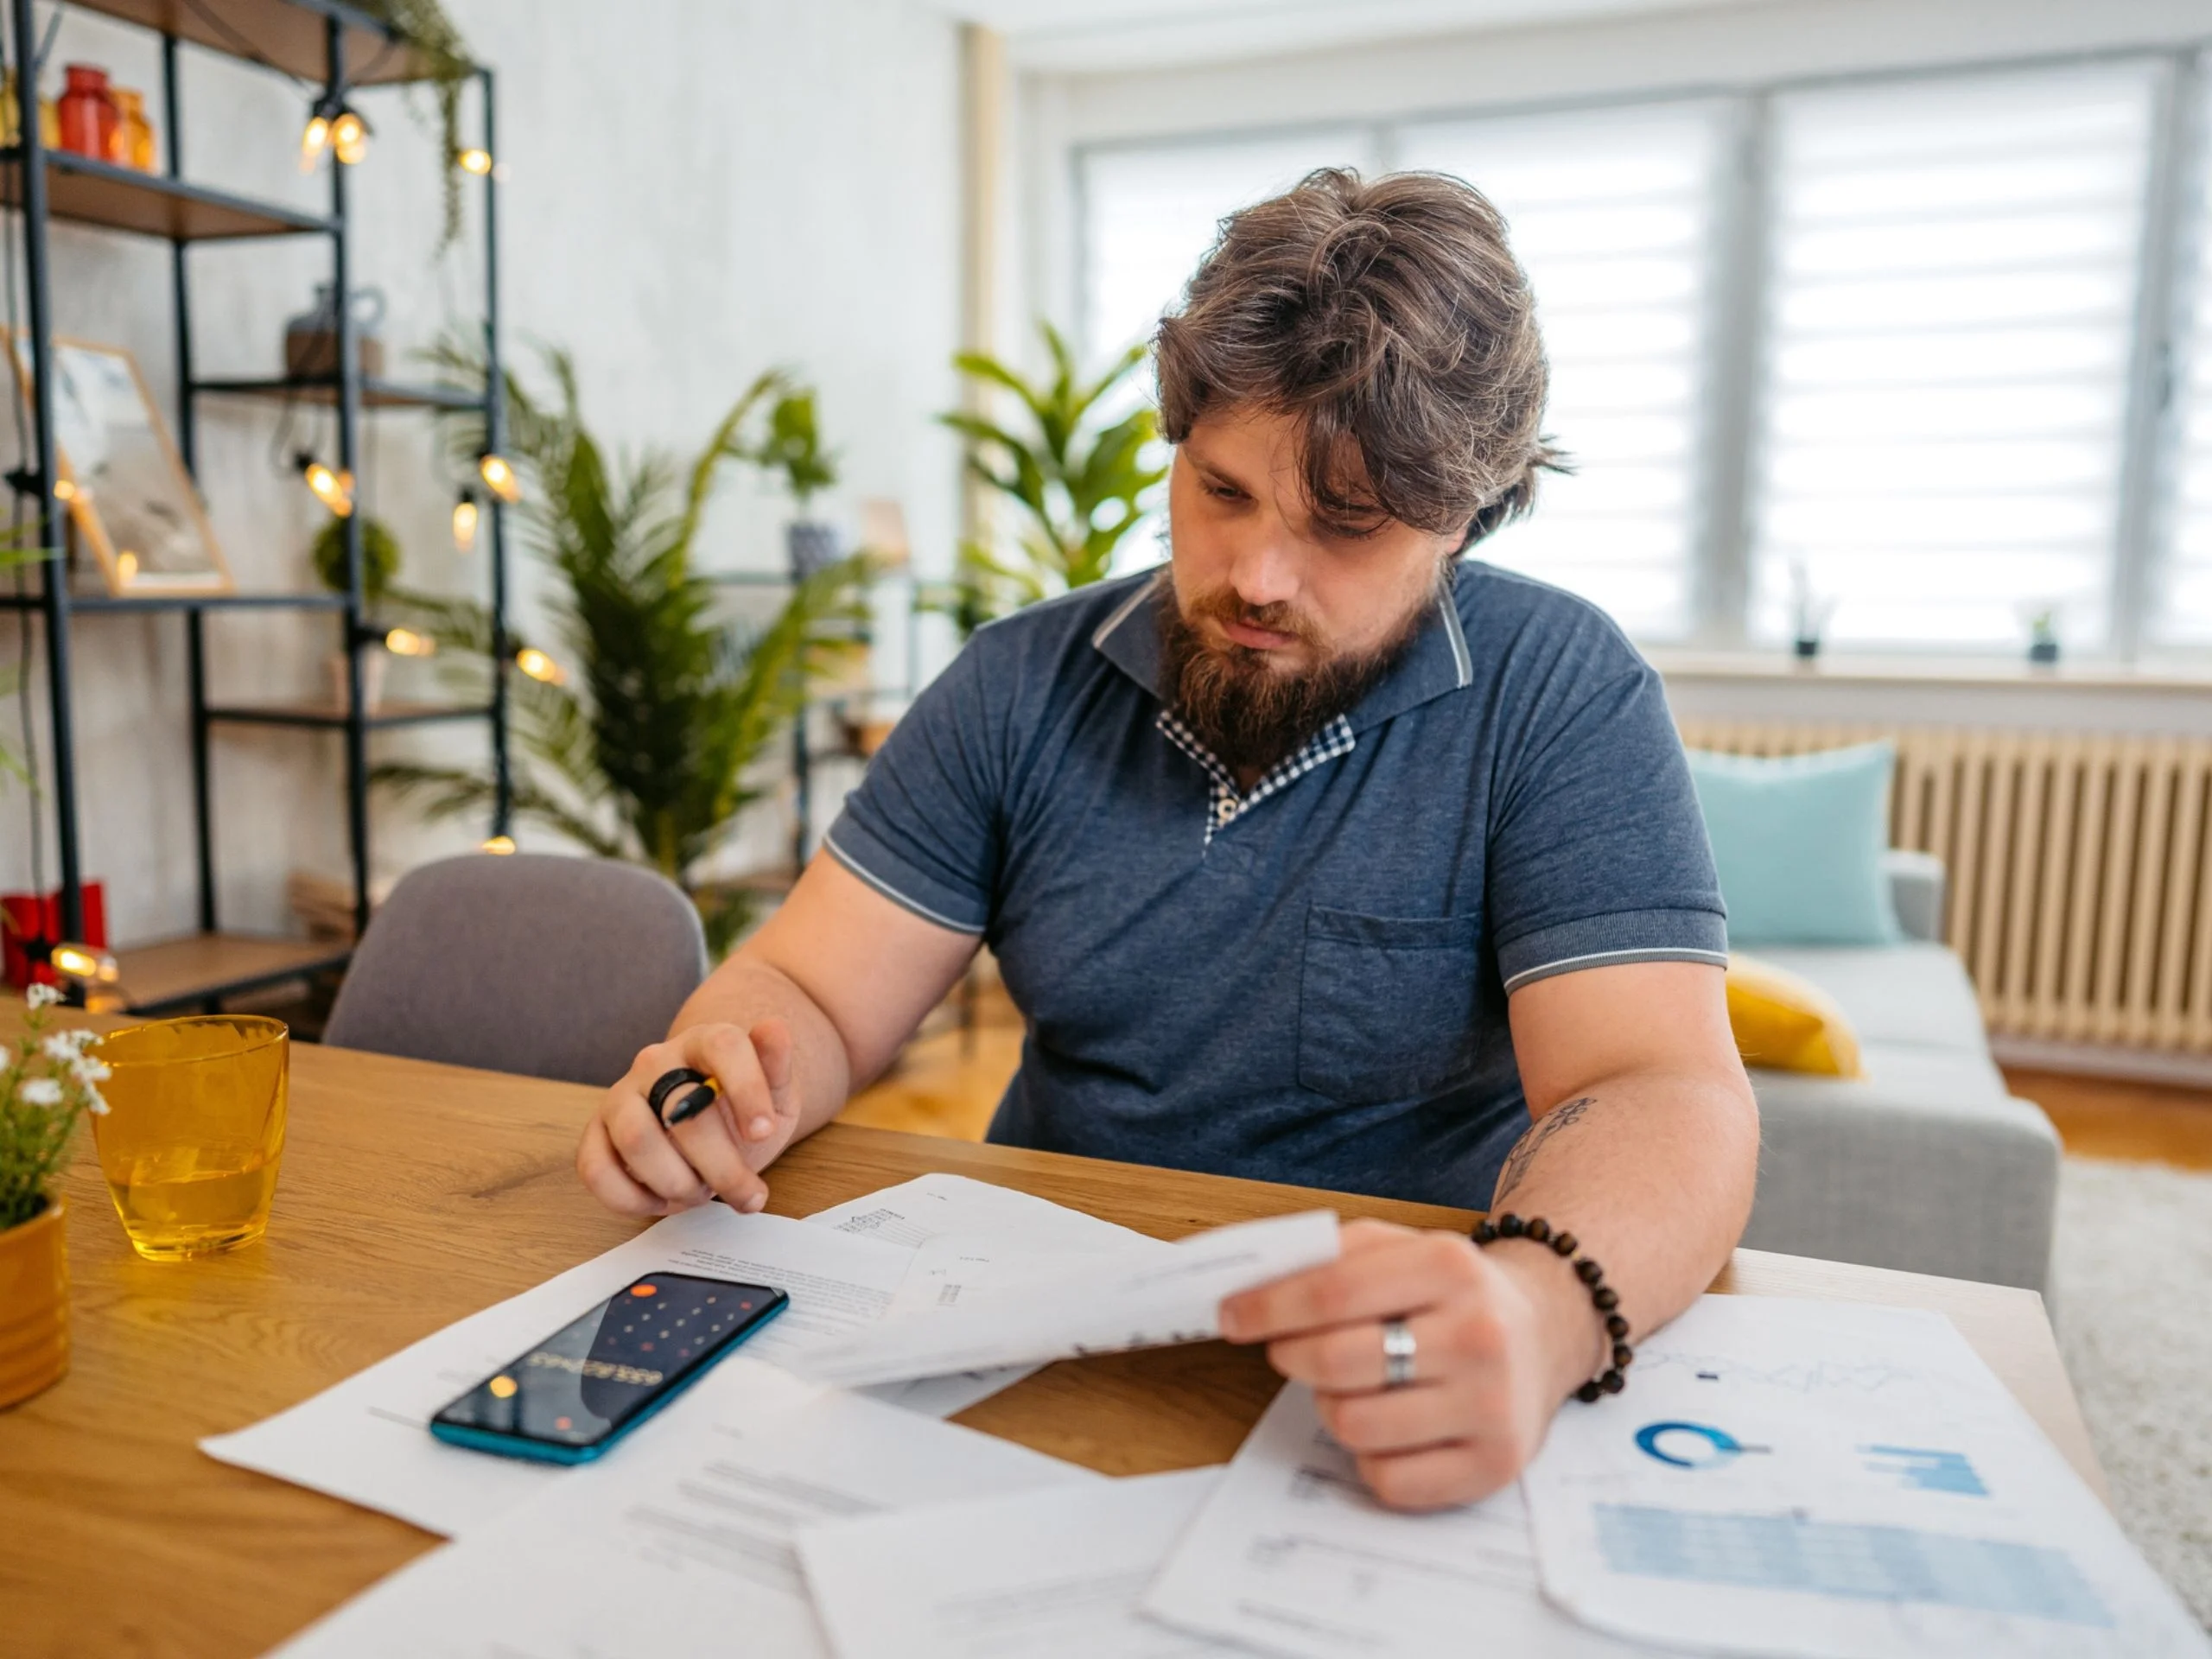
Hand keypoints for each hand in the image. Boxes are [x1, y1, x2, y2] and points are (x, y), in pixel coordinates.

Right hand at [576, 1020, 802, 1218]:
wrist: (708, 1122)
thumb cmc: (740, 1110)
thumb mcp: (774, 1092)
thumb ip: (775, 1065)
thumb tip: (773, 1028)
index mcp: (704, 1042)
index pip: (723, 1047)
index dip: (746, 1090)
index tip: (763, 1133)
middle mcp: (655, 1063)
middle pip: (680, 1111)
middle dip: (721, 1166)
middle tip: (746, 1193)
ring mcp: (620, 1097)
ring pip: (636, 1140)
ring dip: (676, 1183)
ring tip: (701, 1193)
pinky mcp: (595, 1134)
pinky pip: (595, 1169)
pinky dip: (632, 1199)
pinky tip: (663, 1202)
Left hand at [1217, 1218, 1602, 1510]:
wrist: (1545, 1331)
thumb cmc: (1451, 1292)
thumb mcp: (1403, 1247)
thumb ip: (1331, 1254)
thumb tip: (1251, 1284)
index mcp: (1450, 1266)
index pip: (1331, 1292)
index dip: (1267, 1308)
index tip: (1229, 1317)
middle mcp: (1478, 1335)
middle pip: (1337, 1362)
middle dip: (1291, 1357)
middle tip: (1288, 1352)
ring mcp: (1490, 1405)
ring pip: (1354, 1425)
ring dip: (1332, 1408)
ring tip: (1352, 1388)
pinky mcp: (1493, 1465)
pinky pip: (1389, 1479)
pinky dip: (1369, 1458)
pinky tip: (1388, 1427)